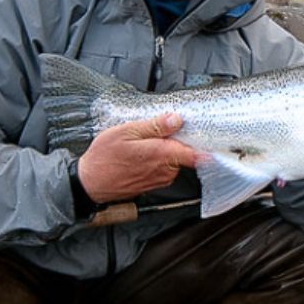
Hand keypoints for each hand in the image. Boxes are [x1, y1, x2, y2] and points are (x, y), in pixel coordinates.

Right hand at [77, 113, 199, 203]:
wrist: (90, 182)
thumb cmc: (104, 158)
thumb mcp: (126, 132)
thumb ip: (154, 126)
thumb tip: (176, 119)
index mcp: (161, 154)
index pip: (196, 154)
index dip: (208, 146)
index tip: (212, 137)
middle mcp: (164, 170)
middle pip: (185, 152)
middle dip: (179, 139)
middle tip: (164, 129)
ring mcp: (160, 178)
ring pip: (175, 160)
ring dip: (168, 149)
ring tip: (147, 141)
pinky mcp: (154, 183)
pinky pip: (165, 168)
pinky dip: (160, 159)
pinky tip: (143, 153)